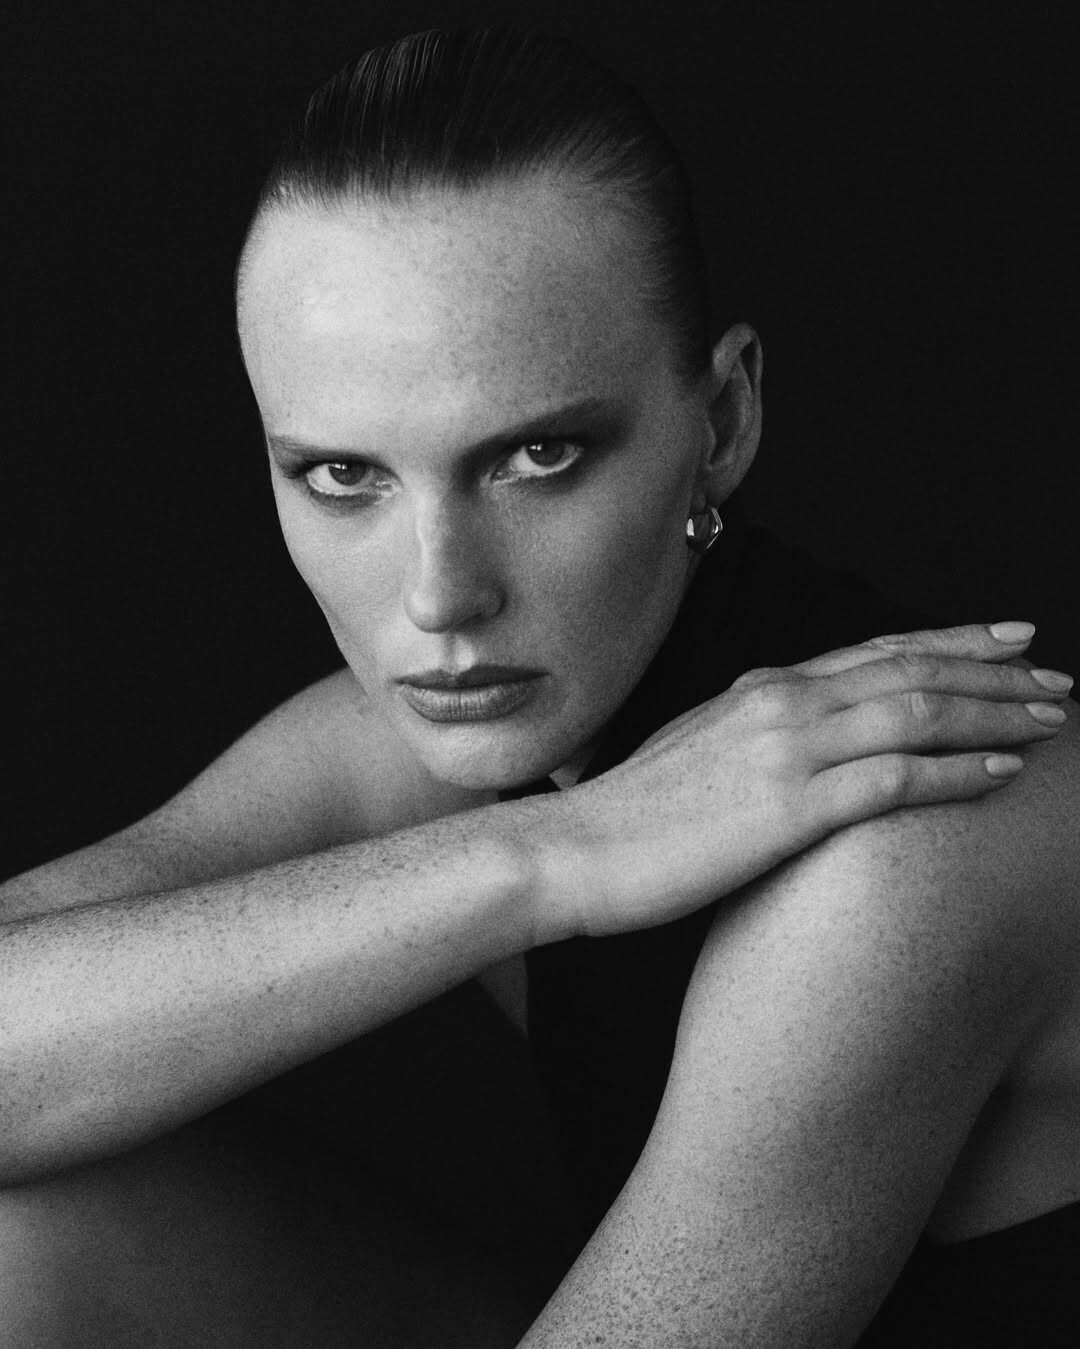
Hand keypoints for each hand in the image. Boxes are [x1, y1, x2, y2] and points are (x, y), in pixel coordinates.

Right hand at [551, 622, 1072, 937]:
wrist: (572, 849)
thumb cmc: (628, 812)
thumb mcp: (693, 748)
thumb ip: (747, 729)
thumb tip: (784, 728)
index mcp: (762, 690)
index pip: (877, 651)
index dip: (951, 641)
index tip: (1007, 638)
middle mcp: (782, 704)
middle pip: (911, 672)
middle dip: (994, 672)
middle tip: (1055, 678)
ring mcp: (787, 752)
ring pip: (916, 714)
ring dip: (993, 713)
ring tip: (1050, 720)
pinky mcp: (787, 809)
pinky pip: (893, 780)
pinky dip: (956, 772)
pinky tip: (1001, 773)